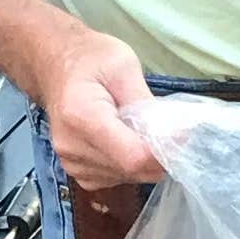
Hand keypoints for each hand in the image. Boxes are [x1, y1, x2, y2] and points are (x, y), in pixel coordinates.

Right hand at [32, 25, 164, 189]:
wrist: (54, 66)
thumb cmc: (89, 59)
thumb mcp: (123, 66)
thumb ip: (146, 103)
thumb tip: (173, 134)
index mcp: (81, 117)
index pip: (133, 156)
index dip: (164, 152)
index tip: (185, 134)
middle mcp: (72, 147)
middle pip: (132, 170)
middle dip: (160, 155)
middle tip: (172, 130)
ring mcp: (71, 163)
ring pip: (128, 177)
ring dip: (146, 160)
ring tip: (145, 130)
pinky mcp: (76, 171)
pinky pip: (116, 179)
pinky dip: (131, 165)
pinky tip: (128, 141)